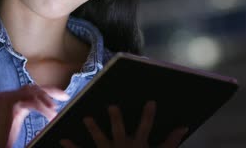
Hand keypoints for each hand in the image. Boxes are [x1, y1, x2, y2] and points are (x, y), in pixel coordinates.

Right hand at [0, 84, 69, 147]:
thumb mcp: (15, 134)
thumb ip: (30, 128)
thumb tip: (46, 128)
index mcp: (6, 105)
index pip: (29, 93)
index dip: (46, 94)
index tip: (60, 100)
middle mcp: (4, 98)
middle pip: (31, 87)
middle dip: (49, 91)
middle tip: (65, 97)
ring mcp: (3, 98)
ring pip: (31, 90)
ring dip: (46, 99)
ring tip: (55, 111)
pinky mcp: (6, 102)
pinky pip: (29, 98)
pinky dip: (41, 105)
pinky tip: (50, 113)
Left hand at [60, 101, 188, 147]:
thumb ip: (170, 142)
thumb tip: (183, 127)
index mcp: (138, 145)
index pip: (145, 127)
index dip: (148, 115)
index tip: (150, 101)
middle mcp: (123, 147)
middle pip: (119, 130)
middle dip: (115, 118)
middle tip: (111, 106)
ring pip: (100, 139)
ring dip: (93, 128)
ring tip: (86, 118)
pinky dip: (72, 146)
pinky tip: (62, 139)